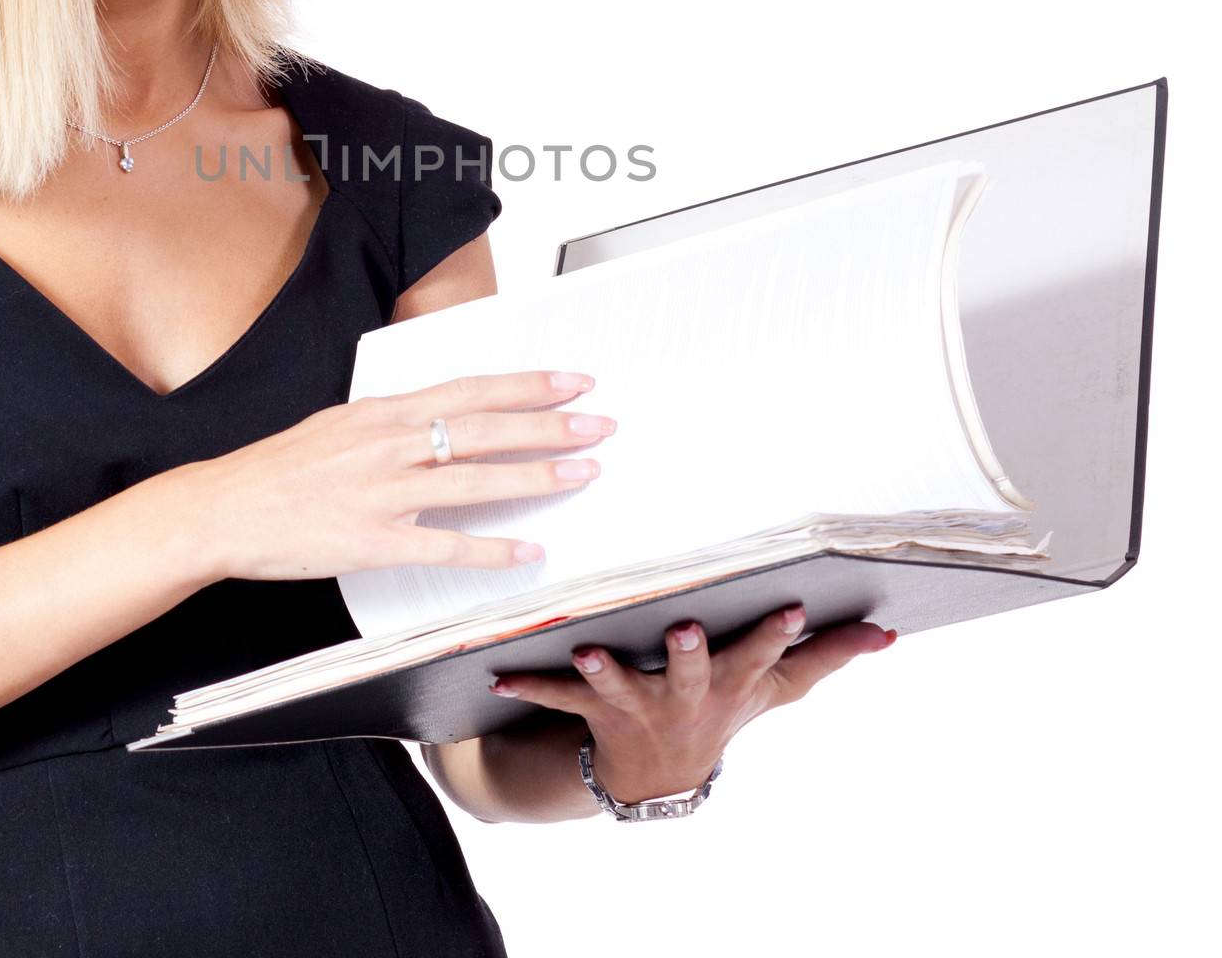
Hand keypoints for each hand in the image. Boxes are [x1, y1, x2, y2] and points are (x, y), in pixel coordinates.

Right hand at [193, 370, 614, 581]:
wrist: (221, 508)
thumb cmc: (279, 469)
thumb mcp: (339, 424)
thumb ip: (394, 421)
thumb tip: (444, 416)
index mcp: (381, 411)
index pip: (469, 390)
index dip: (526, 383)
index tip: (572, 378)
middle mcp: (387, 443)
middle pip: (483, 427)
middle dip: (549, 423)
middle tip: (600, 421)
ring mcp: (380, 492)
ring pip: (474, 478)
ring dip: (536, 476)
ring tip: (584, 472)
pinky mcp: (371, 541)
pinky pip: (444, 546)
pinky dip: (491, 550)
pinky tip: (530, 550)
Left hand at [488, 605, 897, 804]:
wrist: (658, 779)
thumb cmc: (722, 711)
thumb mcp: (776, 690)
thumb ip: (826, 656)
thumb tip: (887, 633)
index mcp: (730, 683)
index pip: (760, 655)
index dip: (777, 634)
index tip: (790, 605)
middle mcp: (685, 697)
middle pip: (691, 674)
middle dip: (690, 654)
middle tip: (685, 629)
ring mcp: (638, 706)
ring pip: (620, 687)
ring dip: (604, 670)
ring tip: (585, 650)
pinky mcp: (593, 709)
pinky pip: (557, 697)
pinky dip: (529, 684)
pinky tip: (499, 673)